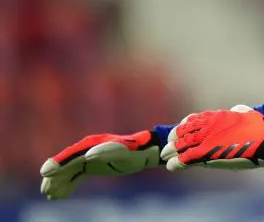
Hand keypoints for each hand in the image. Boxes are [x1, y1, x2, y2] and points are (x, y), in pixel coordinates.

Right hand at [40, 130, 159, 199]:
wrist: (143, 152)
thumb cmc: (134, 152)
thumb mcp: (123, 152)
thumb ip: (106, 151)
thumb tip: (88, 155)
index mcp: (93, 144)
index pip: (72, 154)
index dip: (59, 162)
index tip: (46, 172)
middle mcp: (88, 149)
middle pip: (67, 163)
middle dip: (55, 176)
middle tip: (45, 190)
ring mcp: (89, 158)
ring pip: (69, 170)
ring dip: (58, 181)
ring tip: (49, 195)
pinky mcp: (92, 165)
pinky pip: (75, 175)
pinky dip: (67, 183)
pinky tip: (60, 195)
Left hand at [161, 105, 263, 171]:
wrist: (263, 142)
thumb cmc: (258, 129)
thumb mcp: (248, 113)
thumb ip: (238, 111)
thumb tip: (234, 110)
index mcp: (216, 116)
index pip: (192, 119)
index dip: (183, 126)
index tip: (180, 131)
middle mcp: (207, 126)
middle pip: (183, 131)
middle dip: (174, 139)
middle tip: (169, 145)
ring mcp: (205, 139)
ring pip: (180, 145)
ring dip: (171, 151)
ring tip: (166, 156)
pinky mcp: (206, 154)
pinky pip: (184, 158)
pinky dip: (176, 163)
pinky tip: (171, 166)